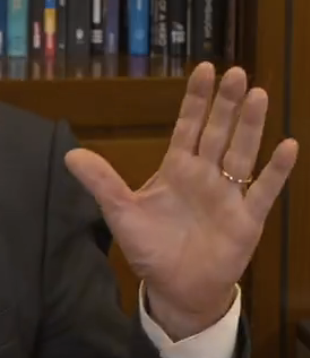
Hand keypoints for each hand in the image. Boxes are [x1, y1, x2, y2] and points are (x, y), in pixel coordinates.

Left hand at [64, 62, 297, 339]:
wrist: (176, 288)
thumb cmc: (151, 248)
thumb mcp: (120, 213)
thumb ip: (102, 183)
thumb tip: (70, 155)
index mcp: (176, 169)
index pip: (188, 126)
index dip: (196, 99)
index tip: (205, 69)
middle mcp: (205, 175)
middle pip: (217, 132)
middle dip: (225, 104)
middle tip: (235, 72)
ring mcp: (229, 195)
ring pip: (241, 153)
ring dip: (249, 126)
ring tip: (257, 95)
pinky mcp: (247, 219)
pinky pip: (264, 190)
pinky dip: (276, 170)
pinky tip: (287, 146)